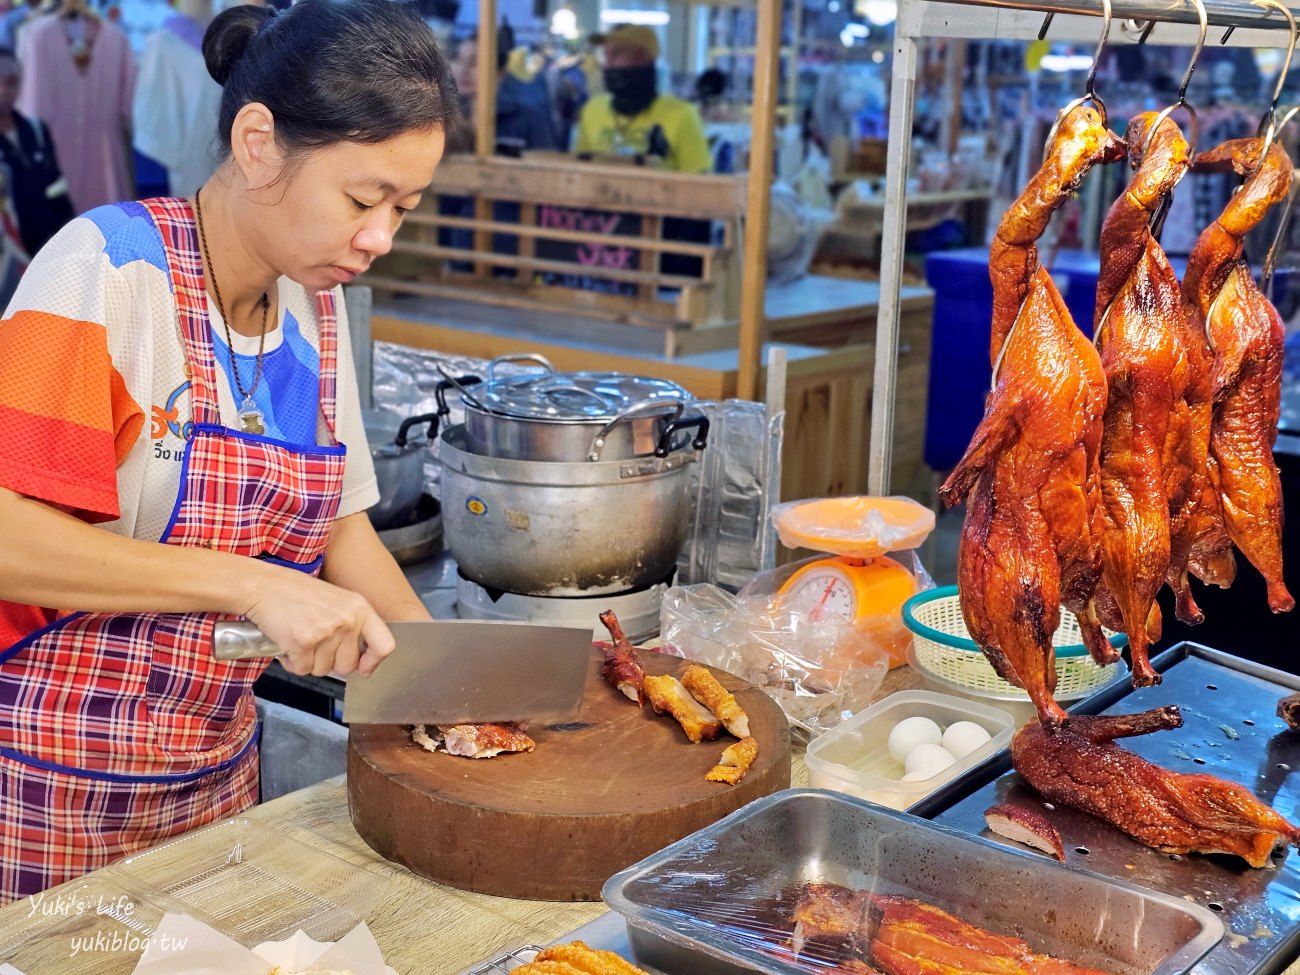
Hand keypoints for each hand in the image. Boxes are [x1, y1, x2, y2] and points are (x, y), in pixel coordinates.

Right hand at [240, 565, 394, 676]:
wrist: (263, 586)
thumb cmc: (296, 593)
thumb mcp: (337, 601)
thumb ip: (352, 624)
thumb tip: (361, 660)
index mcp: (360, 608)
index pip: (385, 645)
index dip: (373, 662)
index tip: (364, 668)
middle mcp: (347, 621)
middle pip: (347, 666)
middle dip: (329, 662)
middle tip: (315, 645)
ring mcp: (326, 632)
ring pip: (323, 670)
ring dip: (308, 662)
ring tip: (300, 639)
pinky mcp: (303, 642)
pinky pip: (302, 669)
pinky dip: (292, 662)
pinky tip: (288, 644)